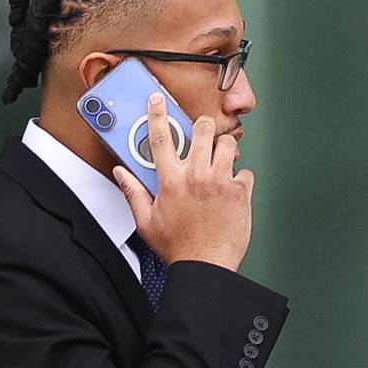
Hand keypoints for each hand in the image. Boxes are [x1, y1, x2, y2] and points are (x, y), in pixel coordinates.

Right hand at [112, 92, 253, 271]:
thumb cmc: (178, 247)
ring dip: (223, 150)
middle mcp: (196, 176)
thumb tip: (121, 174)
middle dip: (201, 128)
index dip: (157, 114)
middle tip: (201, 137)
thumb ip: (133, 193)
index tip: (158, 101)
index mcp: (171, 181)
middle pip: (201, 129)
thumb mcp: (146, 222)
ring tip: (218, 163)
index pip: (160, 138)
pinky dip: (240, 178)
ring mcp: (221, 182)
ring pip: (228, 144)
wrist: (206, 266)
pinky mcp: (241, 192)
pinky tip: (231, 189)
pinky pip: (246, 172)